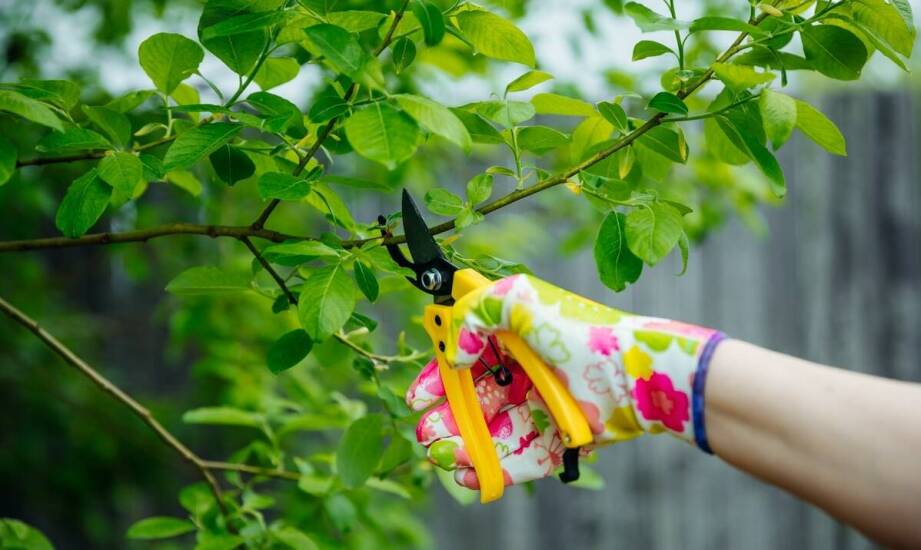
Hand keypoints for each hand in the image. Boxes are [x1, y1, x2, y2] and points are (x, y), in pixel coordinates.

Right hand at [405, 274, 723, 488]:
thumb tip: (455, 352)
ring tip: (442, 454)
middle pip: (471, 401)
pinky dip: (490, 469)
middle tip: (425, 432)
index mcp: (512, 338)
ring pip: (489, 433)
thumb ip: (474, 312)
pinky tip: (468, 474)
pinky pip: (516, 458)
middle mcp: (523, 373)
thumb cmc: (579, 332)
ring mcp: (539, 408)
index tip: (417, 396)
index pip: (463, 360)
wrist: (632, 373)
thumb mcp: (520, 300)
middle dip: (444, 418)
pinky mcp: (556, 440)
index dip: (438, 378)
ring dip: (460, 445)